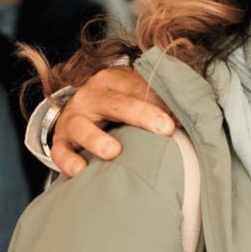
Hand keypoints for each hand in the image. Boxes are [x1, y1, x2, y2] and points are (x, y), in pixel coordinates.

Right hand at [50, 66, 174, 176]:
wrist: (76, 113)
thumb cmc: (114, 107)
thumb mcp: (132, 96)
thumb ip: (157, 100)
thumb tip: (191, 112)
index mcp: (111, 80)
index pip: (136, 86)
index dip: (159, 100)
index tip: (180, 116)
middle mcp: (90, 96)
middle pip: (115, 103)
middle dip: (141, 115)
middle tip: (165, 128)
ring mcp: (72, 119)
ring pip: (81, 127)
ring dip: (97, 139)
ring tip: (114, 152)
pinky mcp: (59, 142)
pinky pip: (59, 152)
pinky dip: (68, 161)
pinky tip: (81, 171)